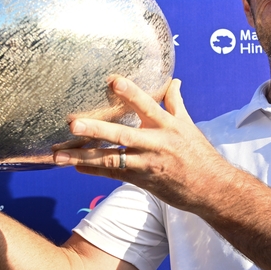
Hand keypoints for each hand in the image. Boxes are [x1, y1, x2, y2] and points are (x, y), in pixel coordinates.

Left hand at [53, 77, 235, 212]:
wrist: (211, 189)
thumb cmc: (199, 155)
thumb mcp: (188, 125)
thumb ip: (175, 103)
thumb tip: (174, 81)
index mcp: (167, 126)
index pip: (147, 105)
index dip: (130, 92)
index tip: (112, 80)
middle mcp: (155, 144)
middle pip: (123, 135)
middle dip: (97, 129)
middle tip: (74, 122)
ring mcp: (146, 165)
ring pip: (111, 160)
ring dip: (83, 156)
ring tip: (59, 154)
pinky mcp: (141, 181)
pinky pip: (113, 175)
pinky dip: (93, 170)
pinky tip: (74, 165)